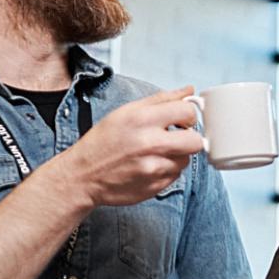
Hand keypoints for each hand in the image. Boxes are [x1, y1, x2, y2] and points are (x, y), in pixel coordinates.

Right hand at [60, 88, 204, 206]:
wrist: (83, 176)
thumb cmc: (102, 142)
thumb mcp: (126, 112)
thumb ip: (161, 99)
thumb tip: (189, 91)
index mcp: (142, 119)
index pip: (187, 112)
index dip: (187, 115)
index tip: (181, 119)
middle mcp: (150, 144)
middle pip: (196, 141)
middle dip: (189, 137)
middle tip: (177, 137)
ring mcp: (154, 169)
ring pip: (186, 160)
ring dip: (176, 155)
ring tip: (155, 153)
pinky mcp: (155, 187)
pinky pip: (175, 176)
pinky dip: (167, 170)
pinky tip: (149, 165)